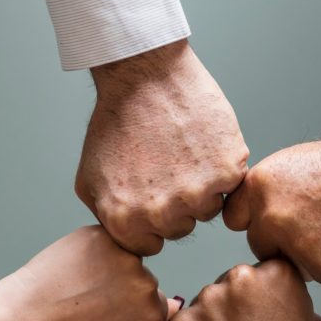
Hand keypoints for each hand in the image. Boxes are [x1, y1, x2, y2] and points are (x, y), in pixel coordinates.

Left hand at [0, 225, 179, 320]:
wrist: (27, 316)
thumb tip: (169, 319)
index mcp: (152, 314)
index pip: (157, 305)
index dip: (131, 313)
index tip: (109, 317)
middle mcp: (146, 282)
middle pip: (144, 280)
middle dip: (124, 288)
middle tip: (90, 302)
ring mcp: (124, 256)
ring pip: (126, 258)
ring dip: (110, 267)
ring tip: (79, 286)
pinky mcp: (103, 236)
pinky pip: (107, 241)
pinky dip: (94, 251)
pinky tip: (74, 269)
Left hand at [79, 39, 249, 255]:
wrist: (144, 75)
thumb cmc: (115, 121)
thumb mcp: (90, 177)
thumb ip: (107, 218)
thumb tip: (127, 239)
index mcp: (126, 222)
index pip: (150, 245)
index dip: (151, 220)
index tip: (150, 191)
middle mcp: (161, 215)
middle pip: (180, 228)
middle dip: (175, 204)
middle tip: (167, 165)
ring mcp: (197, 194)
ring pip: (208, 209)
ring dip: (201, 187)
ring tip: (183, 152)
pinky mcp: (226, 171)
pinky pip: (231, 185)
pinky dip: (221, 166)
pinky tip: (201, 143)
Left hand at [223, 123, 320, 290]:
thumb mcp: (291, 165)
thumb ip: (265, 195)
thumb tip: (250, 220)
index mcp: (258, 188)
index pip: (235, 220)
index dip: (257, 220)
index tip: (275, 218)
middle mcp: (272, 218)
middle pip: (262, 247)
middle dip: (283, 242)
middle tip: (318, 222)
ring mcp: (299, 247)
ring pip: (293, 267)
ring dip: (312, 257)